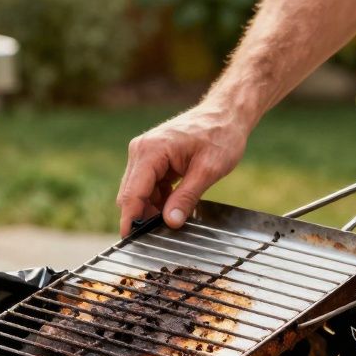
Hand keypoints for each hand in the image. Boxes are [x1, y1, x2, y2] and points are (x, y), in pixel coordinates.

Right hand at [116, 103, 249, 235]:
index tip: (130, 241)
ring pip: (138, 192)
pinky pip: (148, 186)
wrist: (225, 114)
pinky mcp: (151, 158)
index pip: (132, 193)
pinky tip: (174, 206)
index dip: (130, 219)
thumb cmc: (220, 135)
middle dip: (141, 216)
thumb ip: (186, 198)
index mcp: (151, 150)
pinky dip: (158, 199)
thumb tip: (170, 223)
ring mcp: (144, 153)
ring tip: (173, 219)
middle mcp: (141, 150)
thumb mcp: (208, 171)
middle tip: (159, 236)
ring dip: (151, 208)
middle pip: (130, 194)